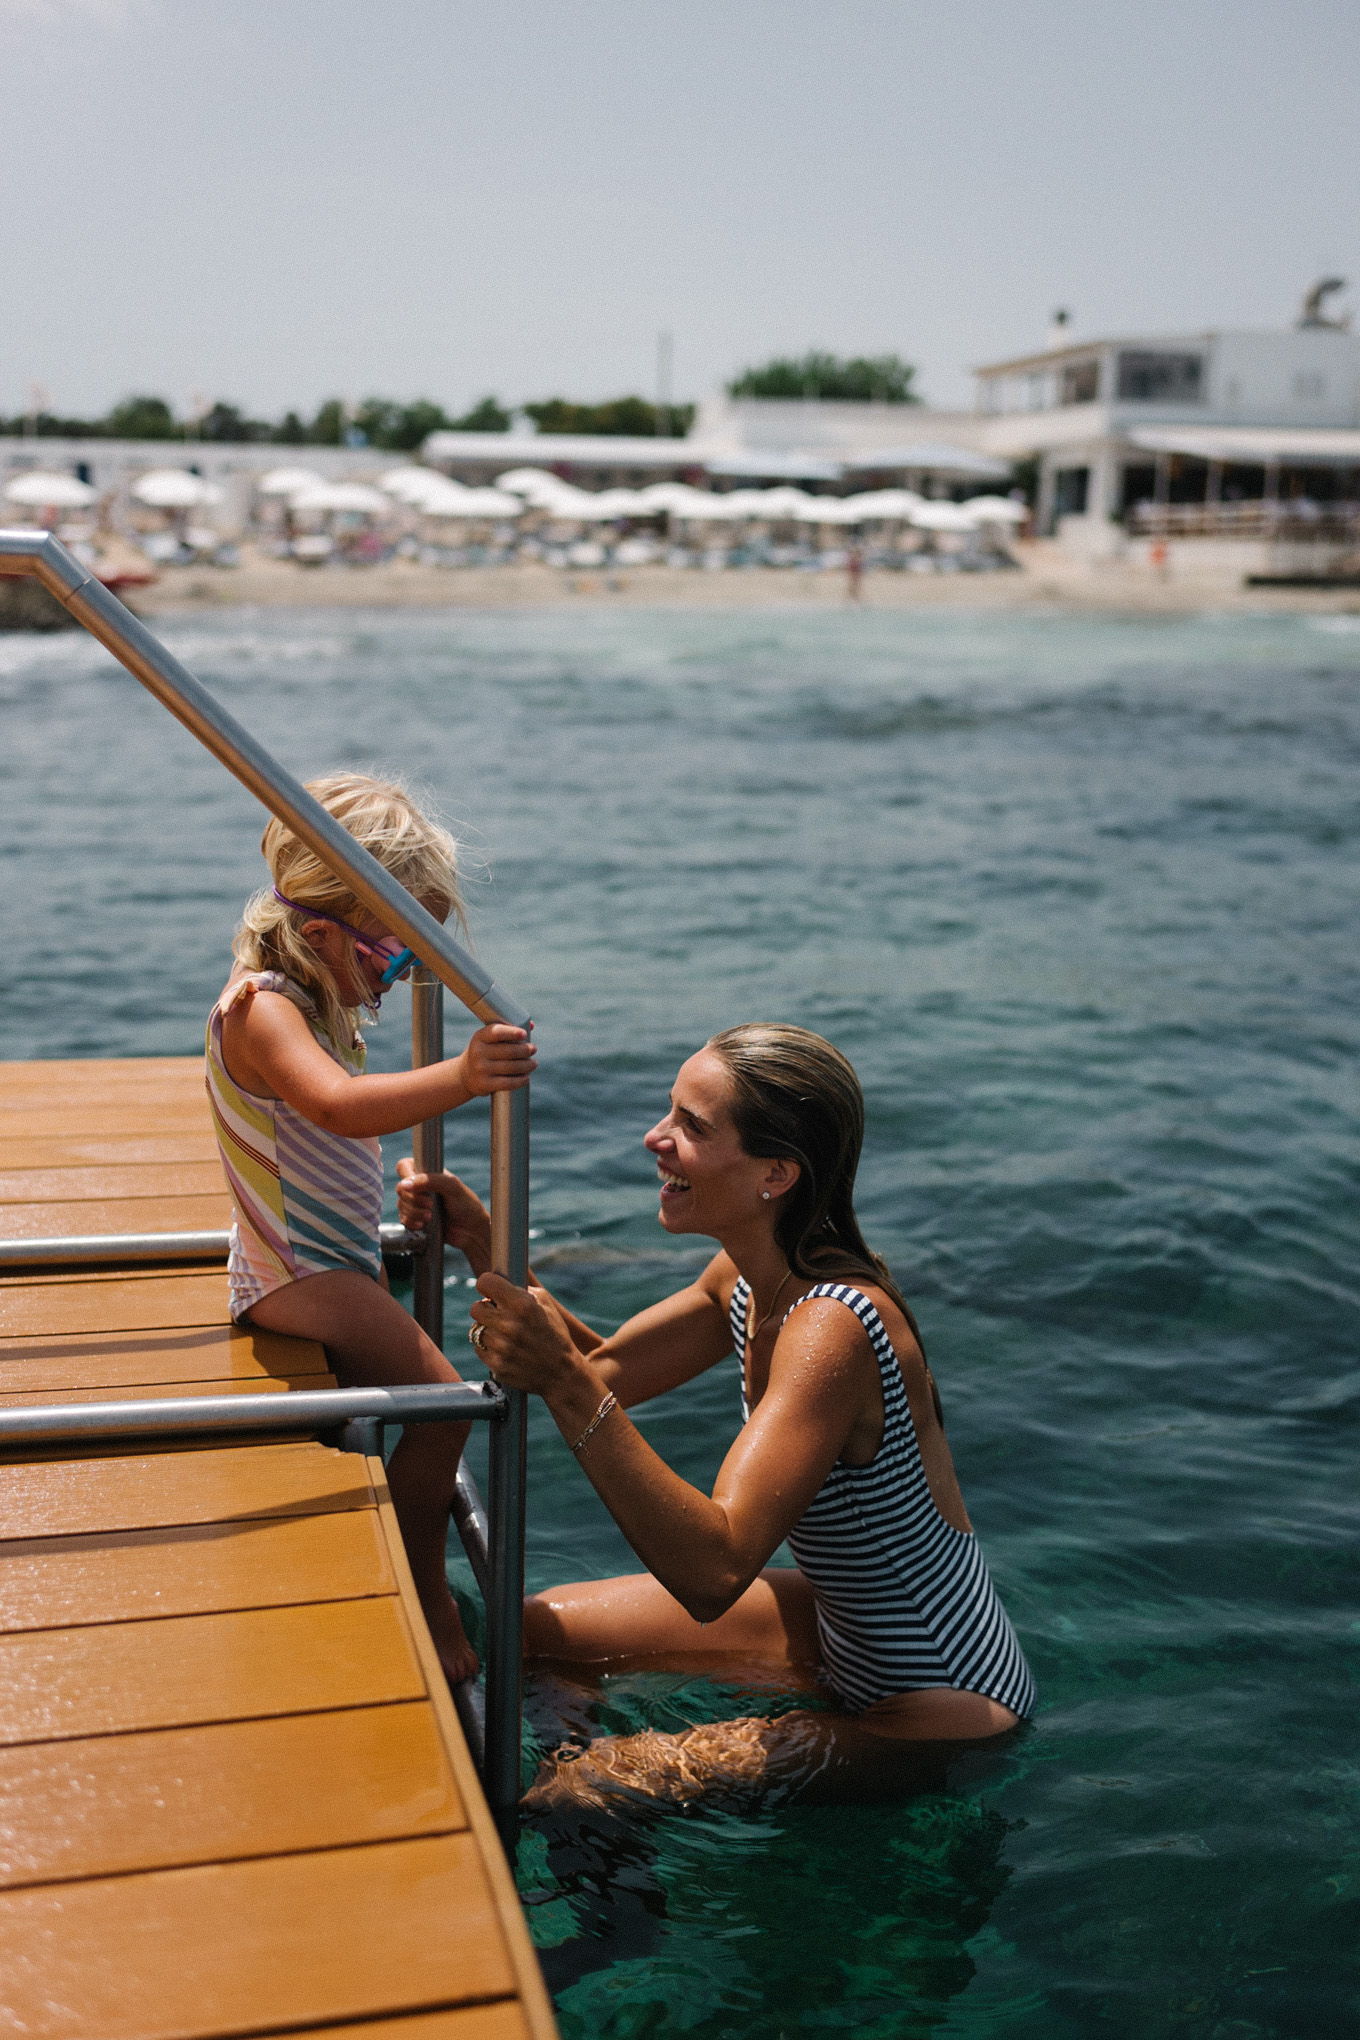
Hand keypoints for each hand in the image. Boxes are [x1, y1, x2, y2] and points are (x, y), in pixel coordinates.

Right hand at [396, 1161, 491, 1270]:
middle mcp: (421, 1187)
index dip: (406, 1176)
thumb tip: (405, 1184)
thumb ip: (430, 1181)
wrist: (471, 1231)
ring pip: (401, 1205)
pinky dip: (411, 1222)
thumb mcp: (453, 1187)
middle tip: (430, 1205)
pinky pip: (403, 1218)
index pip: (405, 1166)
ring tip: (430, 1217)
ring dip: (414, 1213)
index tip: (415, 1188)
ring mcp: (417, 1203)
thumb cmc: (467, 1205)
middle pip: (400, 1188)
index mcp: (429, 1174)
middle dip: (413, 1200)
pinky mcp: (416, 1218)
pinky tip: (423, 1225)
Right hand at [456, 1023, 535, 1097]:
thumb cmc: (485, 1052)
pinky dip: (520, 1080)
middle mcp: (478, 1052)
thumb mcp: (489, 1039)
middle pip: (509, 1051)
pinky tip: (527, 1078)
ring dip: (527, 1065)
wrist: (466, 1074)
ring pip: (511, 1067)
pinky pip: (507, 1083)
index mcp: (480, 1037)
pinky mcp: (485, 1084)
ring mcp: (481, 1069)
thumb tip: (531, 1025)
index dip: (512, 1033)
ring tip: (533, 1063)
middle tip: (533, 1049)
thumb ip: (508, 1030)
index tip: (524, 1034)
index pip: (497, 1032)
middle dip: (525, 1050)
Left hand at [469, 1271, 579, 1397]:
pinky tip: (505, 1349)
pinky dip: (489, 1348)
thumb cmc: (554, 1333)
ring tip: (505, 1334)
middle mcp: (510, 1325)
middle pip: (475, 1308)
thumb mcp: (545, 1304)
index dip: (487, 1285)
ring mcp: (502, 1347)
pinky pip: (479, 1348)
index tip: (490, 1290)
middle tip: (496, 1314)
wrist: (561, 1372)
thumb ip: (522, 1290)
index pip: (485, 1282)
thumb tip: (498, 1283)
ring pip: (477, 1329)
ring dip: (488, 1330)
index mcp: (523, 1305)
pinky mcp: (496, 1364)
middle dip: (485, 1309)